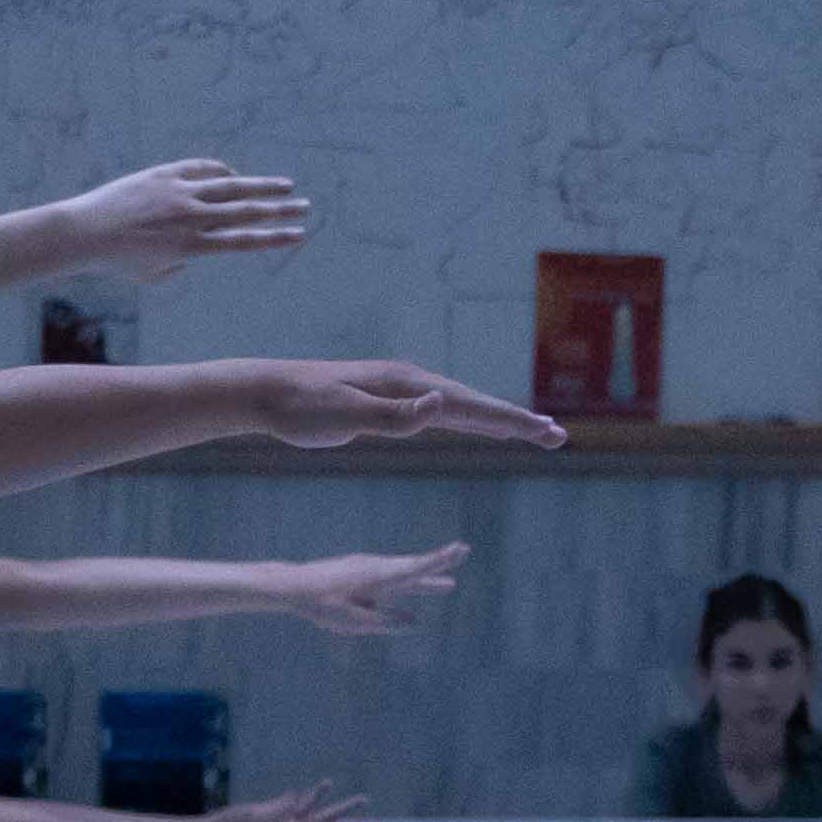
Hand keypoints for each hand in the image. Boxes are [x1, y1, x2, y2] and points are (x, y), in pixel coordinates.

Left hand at [64, 158, 312, 279]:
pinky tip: (232, 174)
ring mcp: (178, 193)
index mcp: (191, 247)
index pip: (243, 241)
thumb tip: (190, 253)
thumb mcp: (152, 274)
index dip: (274, 238)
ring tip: (285, 185)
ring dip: (261, 186)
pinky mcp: (164, 175)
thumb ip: (178, 265)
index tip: (299, 235)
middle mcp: (190, 218)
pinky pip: (200, 169)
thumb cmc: (114, 262)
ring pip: (230, 186)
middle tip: (306, 207)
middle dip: (280, 210)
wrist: (83, 232)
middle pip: (246, 211)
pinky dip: (220, 171)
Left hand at [238, 362, 566, 450]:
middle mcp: (410, 382)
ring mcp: (400, 390)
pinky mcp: (387, 401)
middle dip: (517, 422)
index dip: (511, 422)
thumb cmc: (301, 409)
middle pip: (475, 404)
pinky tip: (475, 425)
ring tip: (531, 432)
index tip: (547, 433)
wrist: (264, 392)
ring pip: (461, 407)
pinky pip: (440, 413)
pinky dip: (468, 420)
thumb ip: (394, 416)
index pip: (470, 407)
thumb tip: (440, 405)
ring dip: (497, 420)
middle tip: (557, 438)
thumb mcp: (345, 416)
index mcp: (406, 385)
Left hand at [269, 544, 468, 634]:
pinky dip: (404, 581)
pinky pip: (389, 576)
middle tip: (463, 554)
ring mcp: (368, 567)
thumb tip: (414, 622)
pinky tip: (406, 594)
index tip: (461, 549)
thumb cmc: (323, 606)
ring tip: (446, 585)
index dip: (441, 561)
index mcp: (379, 579)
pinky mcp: (359, 571)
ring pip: (402, 573)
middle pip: (414, 568)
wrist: (294, 585)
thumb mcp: (355, 622)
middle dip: (439, 566)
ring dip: (424, 579)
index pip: (417, 569)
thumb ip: (386, 621)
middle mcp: (377, 568)